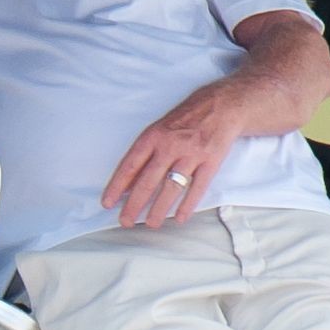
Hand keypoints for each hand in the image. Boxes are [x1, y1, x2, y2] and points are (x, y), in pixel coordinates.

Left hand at [101, 84, 248, 227]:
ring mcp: (192, 154)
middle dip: (134, 204)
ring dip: (159, 209)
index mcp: (153, 137)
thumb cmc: (184, 120)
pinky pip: (198, 187)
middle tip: (124, 221)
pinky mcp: (211, 161)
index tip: (107, 203)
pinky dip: (188, 204)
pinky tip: (179, 218)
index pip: (129, 166)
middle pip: (148, 181)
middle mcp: (170, 146)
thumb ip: (144, 155)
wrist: (222, 105)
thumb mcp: (158, 130)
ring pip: (172, 187)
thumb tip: (127, 183)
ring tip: (150, 224)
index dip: (117, 186)